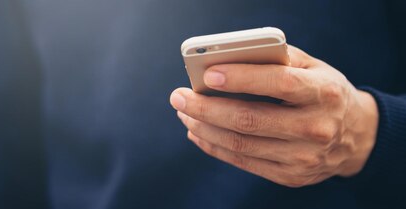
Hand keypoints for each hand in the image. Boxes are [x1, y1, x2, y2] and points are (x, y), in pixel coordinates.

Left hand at [169, 46, 378, 186]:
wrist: (357, 137)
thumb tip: (226, 59)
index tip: (208, 74)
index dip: (241, 79)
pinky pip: (242, 162)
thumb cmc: (324, 92)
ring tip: (184, 112)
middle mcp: (316, 128)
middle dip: (206, 108)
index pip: (279, 84)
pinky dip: (213, 146)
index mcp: (325, 93)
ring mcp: (303, 157)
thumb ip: (276, 59)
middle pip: (249, 120)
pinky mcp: (290, 176)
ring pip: (240, 144)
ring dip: (203, 128)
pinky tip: (197, 132)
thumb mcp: (313, 68)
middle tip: (179, 96)